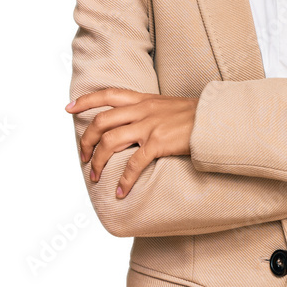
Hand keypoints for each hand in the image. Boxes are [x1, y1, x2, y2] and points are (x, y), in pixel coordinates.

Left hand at [65, 89, 198, 196]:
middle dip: (86, 140)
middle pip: (101, 122)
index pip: (108, 94)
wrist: (217, 120)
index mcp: (144, 100)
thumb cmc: (196, 116)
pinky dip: (124, 180)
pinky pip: (134, 164)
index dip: (85, 100)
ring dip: (97, 161)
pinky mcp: (159, 143)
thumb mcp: (167, 106)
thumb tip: (133, 123)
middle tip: (82, 156)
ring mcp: (150, 126)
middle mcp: (143, 110)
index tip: (68, 108)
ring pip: (110, 142)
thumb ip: (148, 111)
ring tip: (95, 176)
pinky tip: (120, 192)